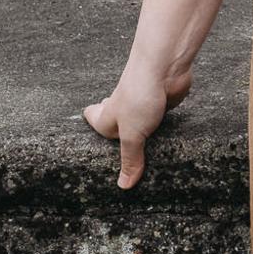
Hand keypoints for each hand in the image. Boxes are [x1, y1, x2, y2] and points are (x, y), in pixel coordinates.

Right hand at [83, 60, 191, 189]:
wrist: (165, 67)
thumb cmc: (139, 94)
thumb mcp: (132, 134)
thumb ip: (130, 159)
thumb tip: (124, 185)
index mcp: (108, 115)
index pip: (94, 118)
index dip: (91, 120)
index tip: (86, 118)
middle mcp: (124, 108)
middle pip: (116, 117)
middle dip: (115, 126)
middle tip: (112, 136)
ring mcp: (144, 105)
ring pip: (141, 119)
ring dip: (142, 127)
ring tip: (138, 138)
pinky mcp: (164, 101)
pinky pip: (162, 116)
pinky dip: (162, 122)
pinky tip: (166, 129)